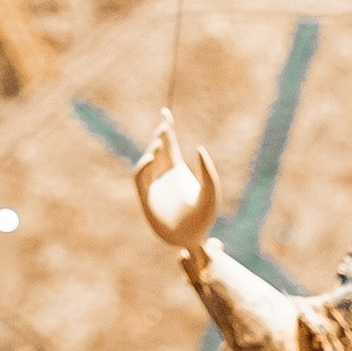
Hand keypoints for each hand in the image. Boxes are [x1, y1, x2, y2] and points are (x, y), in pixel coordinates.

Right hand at [133, 110, 218, 256]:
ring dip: (152, 150)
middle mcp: (163, 175)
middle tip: (165, 126)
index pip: (170, 143)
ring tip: (161, 142)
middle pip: (158, 148)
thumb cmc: (203, 218)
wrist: (191, 239)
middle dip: (160, 135)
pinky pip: (140, 178)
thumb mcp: (211, 193)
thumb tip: (198, 148)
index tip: (165, 111)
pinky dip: (143, 166)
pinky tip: (152, 158)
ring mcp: (153, 185)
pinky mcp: (145, 198)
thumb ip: (208, 172)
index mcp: (177, 170)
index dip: (167, 127)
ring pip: (148, 161)